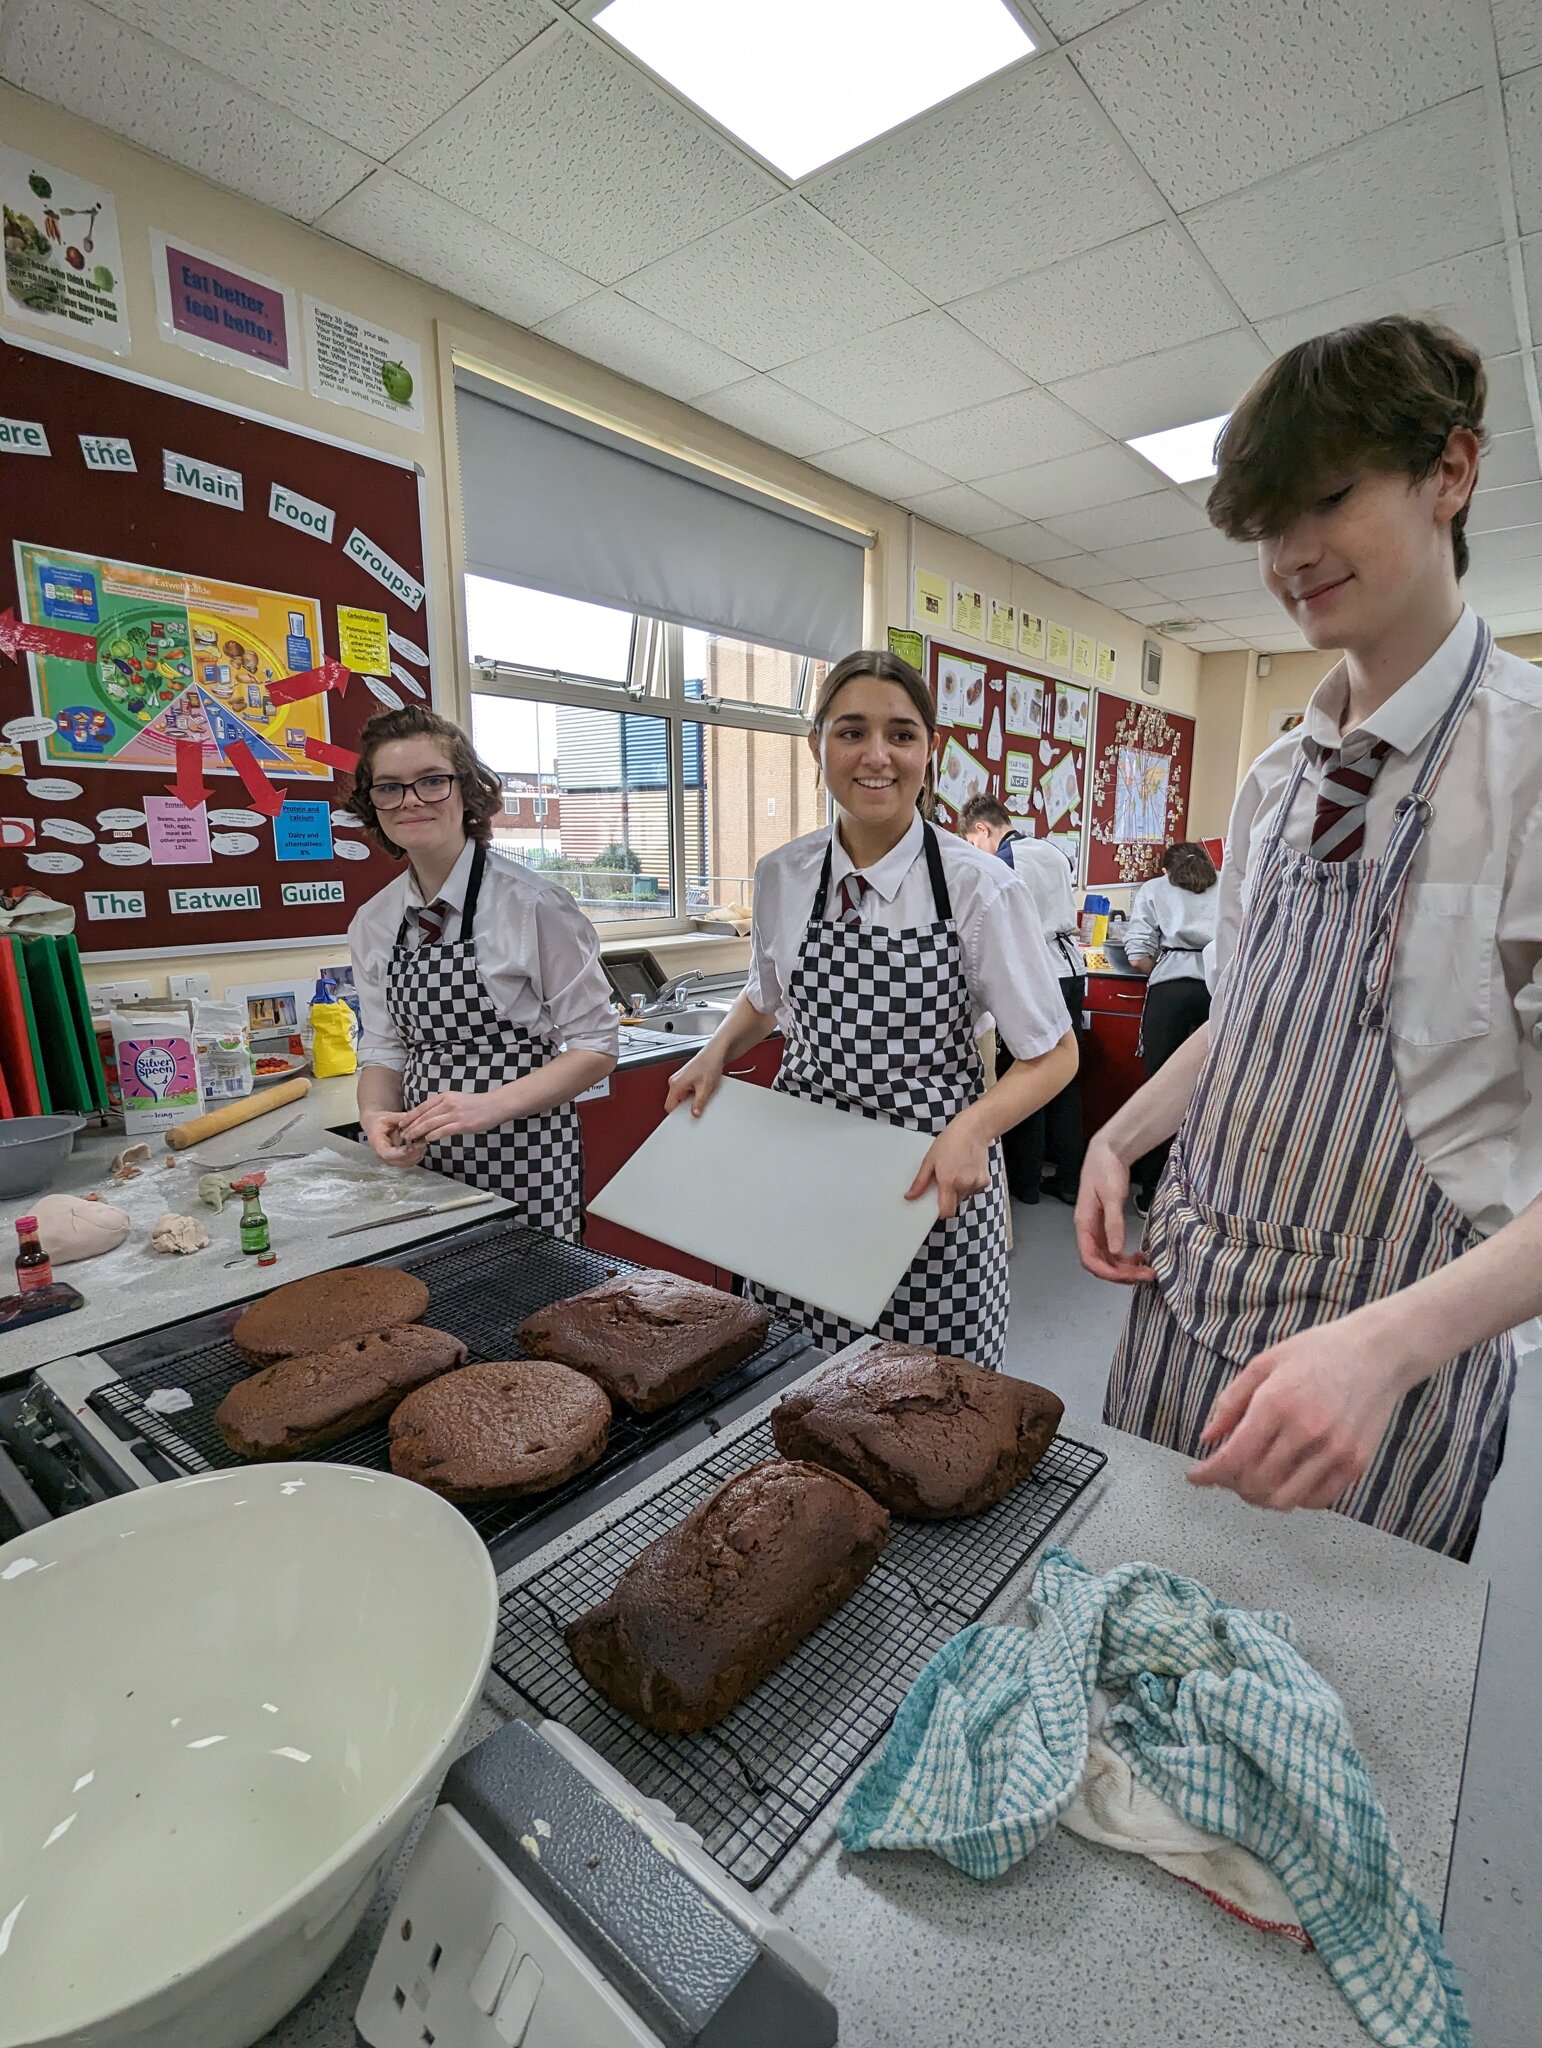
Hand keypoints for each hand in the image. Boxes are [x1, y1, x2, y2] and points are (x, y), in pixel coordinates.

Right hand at [360, 1109, 425, 1168]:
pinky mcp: (395, 1161)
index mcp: (377, 1143)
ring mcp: (388, 1160)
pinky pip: (407, 1163)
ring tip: (424, 1143)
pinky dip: (416, 1157)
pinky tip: (421, 1148)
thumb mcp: (388, 1117)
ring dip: (416, 1155)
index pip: (387, 1153)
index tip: (412, 1147)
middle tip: (424, 1143)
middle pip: (398, 1161)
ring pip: (405, 1164)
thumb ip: (401, 1119)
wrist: (374, 1127)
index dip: (400, 1152)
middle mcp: (380, 1155)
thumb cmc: (380, 1121)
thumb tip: (414, 1121)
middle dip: (413, 1153)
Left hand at [395, 1089, 510, 1143]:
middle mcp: (448, 1103)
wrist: (496, 1105)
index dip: (410, 1116)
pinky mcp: (462, 1124)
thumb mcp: (457, 1099)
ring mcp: (455, 1113)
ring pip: (430, 1124)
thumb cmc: (477, 1105)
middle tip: (403, 1134)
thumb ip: (444, 1106)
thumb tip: (429, 1116)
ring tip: (411, 1139)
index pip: (422, 1107)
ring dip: (418, 1132)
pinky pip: (443, 1130)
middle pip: (424, 1116)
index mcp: (445, 1096)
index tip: (402, 1123)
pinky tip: (427, 1140)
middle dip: (411, 1126)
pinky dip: (432, 1135)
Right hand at [664, 1048, 724, 1118]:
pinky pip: (685, 1091)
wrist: (715, 1053)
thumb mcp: (705, 1088)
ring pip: (681, 1097)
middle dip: (686, 1106)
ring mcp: (679, 1079)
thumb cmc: (709, 1065)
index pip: (669, 1107)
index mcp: (676, 1084)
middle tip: (698, 1105)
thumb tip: (695, 1114)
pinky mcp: (684, 1078)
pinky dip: (693, 1093)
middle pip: (675, 1102)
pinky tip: (702, 1088)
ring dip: (691, 1099)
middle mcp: (674, 1081)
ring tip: (702, 1092)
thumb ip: (699, 1103)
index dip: (677, 1115)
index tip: (686, 1118)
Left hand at [906, 1119, 989, 1221]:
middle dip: (948, 1197)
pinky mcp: (985, 1180)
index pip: (946, 1212)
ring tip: (956, 1171)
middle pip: (955, 1204)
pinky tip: (966, 1170)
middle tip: (945, 1180)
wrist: (973, 1129)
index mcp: (948, 1182)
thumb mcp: (929, 1160)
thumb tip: (910, 1197)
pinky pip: (974, 1190)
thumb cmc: (950, 1141)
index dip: (941, 1212)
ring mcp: (976, 1184)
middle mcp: (964, 1185)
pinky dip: (970, 1185)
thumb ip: (920, 1182)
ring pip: (964, 1197)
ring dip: (959, 1190)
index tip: (937, 1207)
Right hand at [1075, 1135, 1154, 1283]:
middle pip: (1101, 1264)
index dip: (1107, 1273)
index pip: (1090, 1259)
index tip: (1129, 1277)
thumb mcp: (1112, 1196)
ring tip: (1147, 1269)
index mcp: (1084, 1224)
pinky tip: (1141, 1257)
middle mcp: (1088, 1231)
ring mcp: (1097, 1230)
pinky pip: (1114, 1251)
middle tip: (1147, 1275)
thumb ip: (1114, 1223)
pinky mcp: (1106, 1226)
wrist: (1108, 1152)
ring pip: (1108, 1260)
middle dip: (1122, 1274)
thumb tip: (1116, 1250)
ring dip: (1126, 1269)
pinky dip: (1127, 1258)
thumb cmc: (1105, 1169)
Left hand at [1187, 1316, 1405, 1510]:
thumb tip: (1209, 1438)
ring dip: (1260, 1497)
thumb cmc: (1317, 1352)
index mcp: (1276, 1403)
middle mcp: (1305, 1431)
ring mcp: (1334, 1451)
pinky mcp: (1355, 1464)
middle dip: (1230, 1484)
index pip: (1233, 1457)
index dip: (1208, 1474)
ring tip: (1252, 1481)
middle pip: (1255, 1483)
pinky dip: (1293, 1498)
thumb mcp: (1264, 1364)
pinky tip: (1285, 1480)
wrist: (1377, 1352)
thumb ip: (1231, 1402)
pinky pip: (1316, 1500)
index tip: (1195, 1477)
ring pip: (1284, 1499)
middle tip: (1225, 1474)